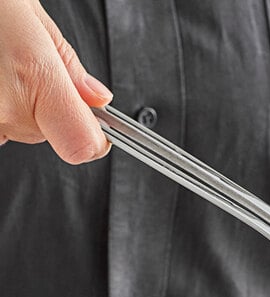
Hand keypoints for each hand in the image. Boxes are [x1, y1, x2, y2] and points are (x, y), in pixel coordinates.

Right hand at [0, 0, 112, 162]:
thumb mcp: (28, 14)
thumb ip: (66, 65)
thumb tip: (96, 98)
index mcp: (32, 77)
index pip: (82, 145)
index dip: (93, 138)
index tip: (94, 129)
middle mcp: (2, 108)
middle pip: (44, 134)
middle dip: (41, 107)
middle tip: (15, 64)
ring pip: (11, 130)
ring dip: (8, 106)